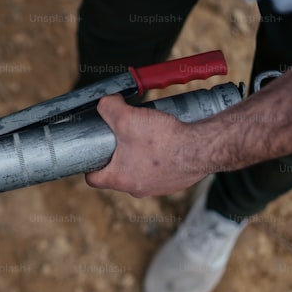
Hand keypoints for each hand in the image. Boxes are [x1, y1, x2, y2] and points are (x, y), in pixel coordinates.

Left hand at [85, 94, 208, 196]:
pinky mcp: (175, 182)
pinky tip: (166, 144)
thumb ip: (109, 107)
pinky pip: (162, 171)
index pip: (93, 179)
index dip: (90, 165)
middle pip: (118, 174)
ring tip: (146, 138)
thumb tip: (106, 103)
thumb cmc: (164, 140)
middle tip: (122, 138)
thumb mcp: (127, 117)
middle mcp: (138, 188)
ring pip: (141, 172)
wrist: (202, 148)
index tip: (93, 154)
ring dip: (141, 158)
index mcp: (120, 178)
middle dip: (118, 156)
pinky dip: (162, 159)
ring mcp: (158, 187)